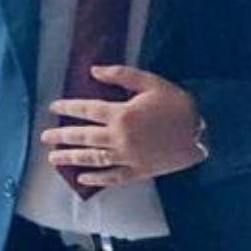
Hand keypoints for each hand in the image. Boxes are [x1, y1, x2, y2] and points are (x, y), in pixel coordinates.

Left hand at [42, 64, 206, 188]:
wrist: (205, 132)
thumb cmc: (177, 104)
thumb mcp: (151, 82)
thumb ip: (121, 75)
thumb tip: (93, 71)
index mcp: (121, 113)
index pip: (86, 109)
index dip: (68, 108)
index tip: (53, 108)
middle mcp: (120, 137)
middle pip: (84, 136)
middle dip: (61, 136)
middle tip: (44, 137)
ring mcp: (128, 157)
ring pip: (93, 158)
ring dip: (71, 158)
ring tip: (53, 159)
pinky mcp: (139, 171)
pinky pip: (113, 177)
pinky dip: (96, 179)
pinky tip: (81, 179)